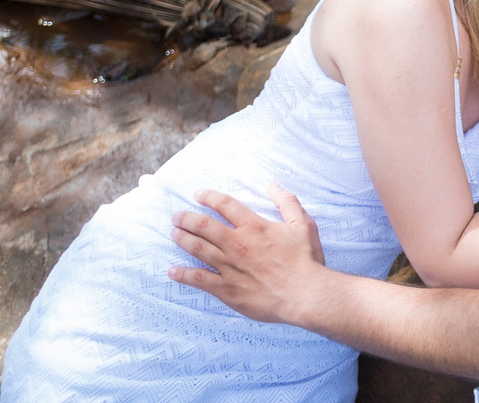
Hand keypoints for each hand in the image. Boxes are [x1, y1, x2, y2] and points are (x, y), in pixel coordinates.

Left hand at [169, 182, 325, 324]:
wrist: (305, 294)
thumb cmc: (306, 260)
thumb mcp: (303, 224)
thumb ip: (287, 202)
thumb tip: (273, 184)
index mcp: (254, 226)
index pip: (225, 205)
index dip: (208, 197)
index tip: (197, 195)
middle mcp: (238, 243)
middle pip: (204, 225)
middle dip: (187, 218)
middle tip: (177, 216)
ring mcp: (230, 266)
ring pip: (198, 248)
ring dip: (182, 239)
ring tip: (173, 233)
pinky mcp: (227, 289)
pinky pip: (199, 279)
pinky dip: (183, 274)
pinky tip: (172, 271)